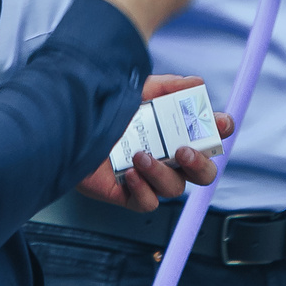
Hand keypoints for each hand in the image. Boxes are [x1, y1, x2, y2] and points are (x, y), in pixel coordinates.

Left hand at [78, 74, 234, 211]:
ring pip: (175, 188)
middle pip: (202, 172)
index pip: (207, 136)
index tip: (221, 122)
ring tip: (141, 155)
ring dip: (161, 172)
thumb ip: (165, 87)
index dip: (219, 131)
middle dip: (201, 163)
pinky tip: (129, 173)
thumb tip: (195, 82)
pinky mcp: (129, 194)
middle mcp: (165, 158)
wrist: (65, 128)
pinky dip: (143, 189)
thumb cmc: (102, 110)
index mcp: (172, 133)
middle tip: (185, 150)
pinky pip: (148, 202)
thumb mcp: (135, 91)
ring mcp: (148, 178)